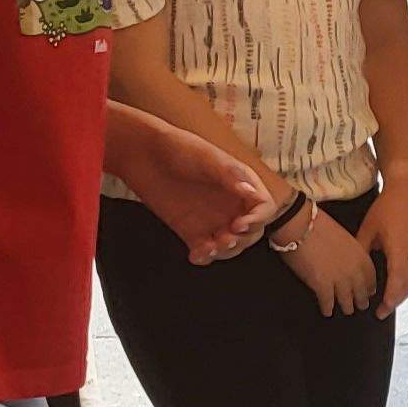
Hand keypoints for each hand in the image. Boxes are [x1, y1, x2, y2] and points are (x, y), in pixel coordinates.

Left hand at [104, 111, 279, 262]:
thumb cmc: (179, 148)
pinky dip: (204, 257)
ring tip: (210, 247)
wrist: (144, 155)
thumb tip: (252, 193)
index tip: (240, 224)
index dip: (257, 219)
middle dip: (242, 239)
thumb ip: (230, 175)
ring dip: (225, 251)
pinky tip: (195, 254)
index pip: (263, 208)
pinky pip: (205, 251)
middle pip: (251, 232)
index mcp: (243, 186)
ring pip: (231, 246)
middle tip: (225, 239)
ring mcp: (213, 220)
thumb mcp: (207, 158)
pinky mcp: (192, 232)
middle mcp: (232, 205)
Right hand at [280, 205, 379, 315]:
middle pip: (361, 292)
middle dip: (361, 300)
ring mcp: (338, 279)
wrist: (301, 225)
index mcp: (360, 256)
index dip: (370, 286)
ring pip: (346, 300)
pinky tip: (327, 311)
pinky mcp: (321, 285)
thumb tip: (347, 262)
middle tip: (360, 305)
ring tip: (346, 310)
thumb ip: (350, 253)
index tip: (369, 291)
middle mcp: (353, 270)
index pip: (371, 278)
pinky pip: (327, 302)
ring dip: (346, 306)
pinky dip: (327, 308)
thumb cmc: (319, 226)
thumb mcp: (344, 238)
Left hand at [358, 185, 407, 314]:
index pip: (396, 287)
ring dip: (404, 292)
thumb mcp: (368, 230)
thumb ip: (362, 252)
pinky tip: (403, 283)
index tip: (378, 313)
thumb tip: (354, 271)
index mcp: (400, 254)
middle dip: (396, 301)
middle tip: (382, 311)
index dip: (388, 302)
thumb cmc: (388, 207)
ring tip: (391, 299)